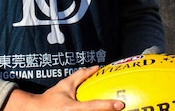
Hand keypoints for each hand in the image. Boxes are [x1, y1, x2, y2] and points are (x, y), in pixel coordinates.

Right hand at [3, 66, 124, 110]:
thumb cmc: (52, 98)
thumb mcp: (65, 85)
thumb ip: (81, 76)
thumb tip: (96, 68)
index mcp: (72, 108)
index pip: (93, 107)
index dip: (107, 106)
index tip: (120, 104)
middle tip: (122, 108)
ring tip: (116, 110)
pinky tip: (106, 110)